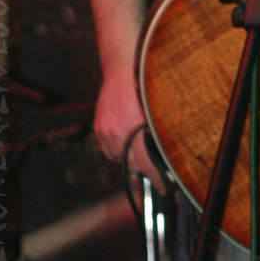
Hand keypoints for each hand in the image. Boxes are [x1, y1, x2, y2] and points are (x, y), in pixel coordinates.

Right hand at [93, 68, 164, 190]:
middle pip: (131, 165)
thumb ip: (154, 137)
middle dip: (141, 169)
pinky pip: (107, 151)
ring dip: (127, 158)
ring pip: (118, 159)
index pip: (146, 165)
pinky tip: (123, 143)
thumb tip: (159, 159)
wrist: (121, 74)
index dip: (155, 179)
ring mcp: (106, 132)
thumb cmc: (141, 92)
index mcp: (135, 131)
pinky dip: (115, 151)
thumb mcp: (152, 115)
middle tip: (149, 168)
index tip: (160, 186)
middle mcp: (119, 134)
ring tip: (135, 148)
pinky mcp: (99, 129)